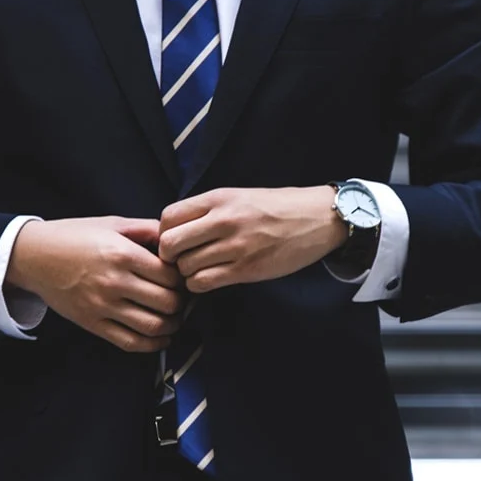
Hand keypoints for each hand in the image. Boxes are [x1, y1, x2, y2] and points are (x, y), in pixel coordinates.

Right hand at [5, 217, 185, 352]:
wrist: (34, 256)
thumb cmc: (74, 236)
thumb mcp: (112, 223)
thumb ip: (146, 229)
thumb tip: (175, 238)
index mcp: (122, 254)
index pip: (170, 275)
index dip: (183, 279)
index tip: (183, 278)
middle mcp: (114, 282)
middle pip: (167, 302)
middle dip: (181, 303)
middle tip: (182, 299)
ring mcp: (103, 306)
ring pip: (153, 326)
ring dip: (172, 326)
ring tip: (174, 318)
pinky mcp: (92, 323)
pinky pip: (130, 342)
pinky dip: (152, 345)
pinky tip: (160, 337)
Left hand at [158, 187, 347, 292]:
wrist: (317, 218)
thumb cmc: (276, 207)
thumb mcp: (238, 196)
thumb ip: (207, 210)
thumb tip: (174, 229)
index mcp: (219, 198)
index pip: (168, 217)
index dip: (163, 232)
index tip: (175, 240)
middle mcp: (223, 220)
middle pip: (170, 244)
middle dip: (169, 256)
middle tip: (180, 259)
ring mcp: (235, 246)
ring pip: (185, 267)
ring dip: (186, 273)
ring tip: (199, 269)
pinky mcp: (246, 269)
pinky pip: (204, 282)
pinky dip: (199, 285)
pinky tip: (210, 279)